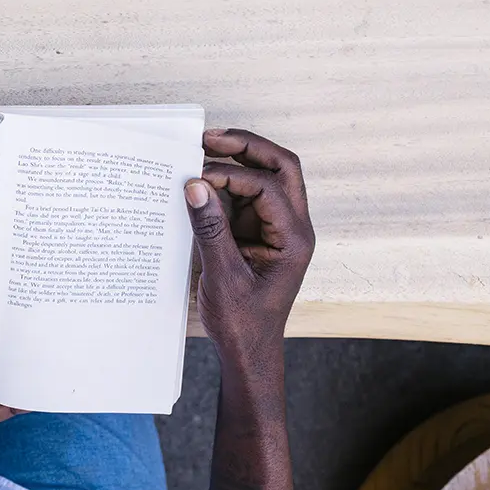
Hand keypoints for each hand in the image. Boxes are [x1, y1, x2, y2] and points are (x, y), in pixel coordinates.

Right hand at [184, 129, 315, 365]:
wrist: (248, 352)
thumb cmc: (243, 323)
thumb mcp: (223, 278)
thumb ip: (210, 231)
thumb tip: (195, 187)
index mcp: (294, 239)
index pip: (268, 188)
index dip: (232, 176)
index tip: (197, 177)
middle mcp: (291, 227)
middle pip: (281, 168)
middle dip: (247, 148)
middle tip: (209, 138)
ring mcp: (276, 228)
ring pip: (267, 176)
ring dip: (238, 160)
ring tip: (202, 149)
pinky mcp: (257, 233)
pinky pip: (246, 196)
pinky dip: (225, 182)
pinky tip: (200, 179)